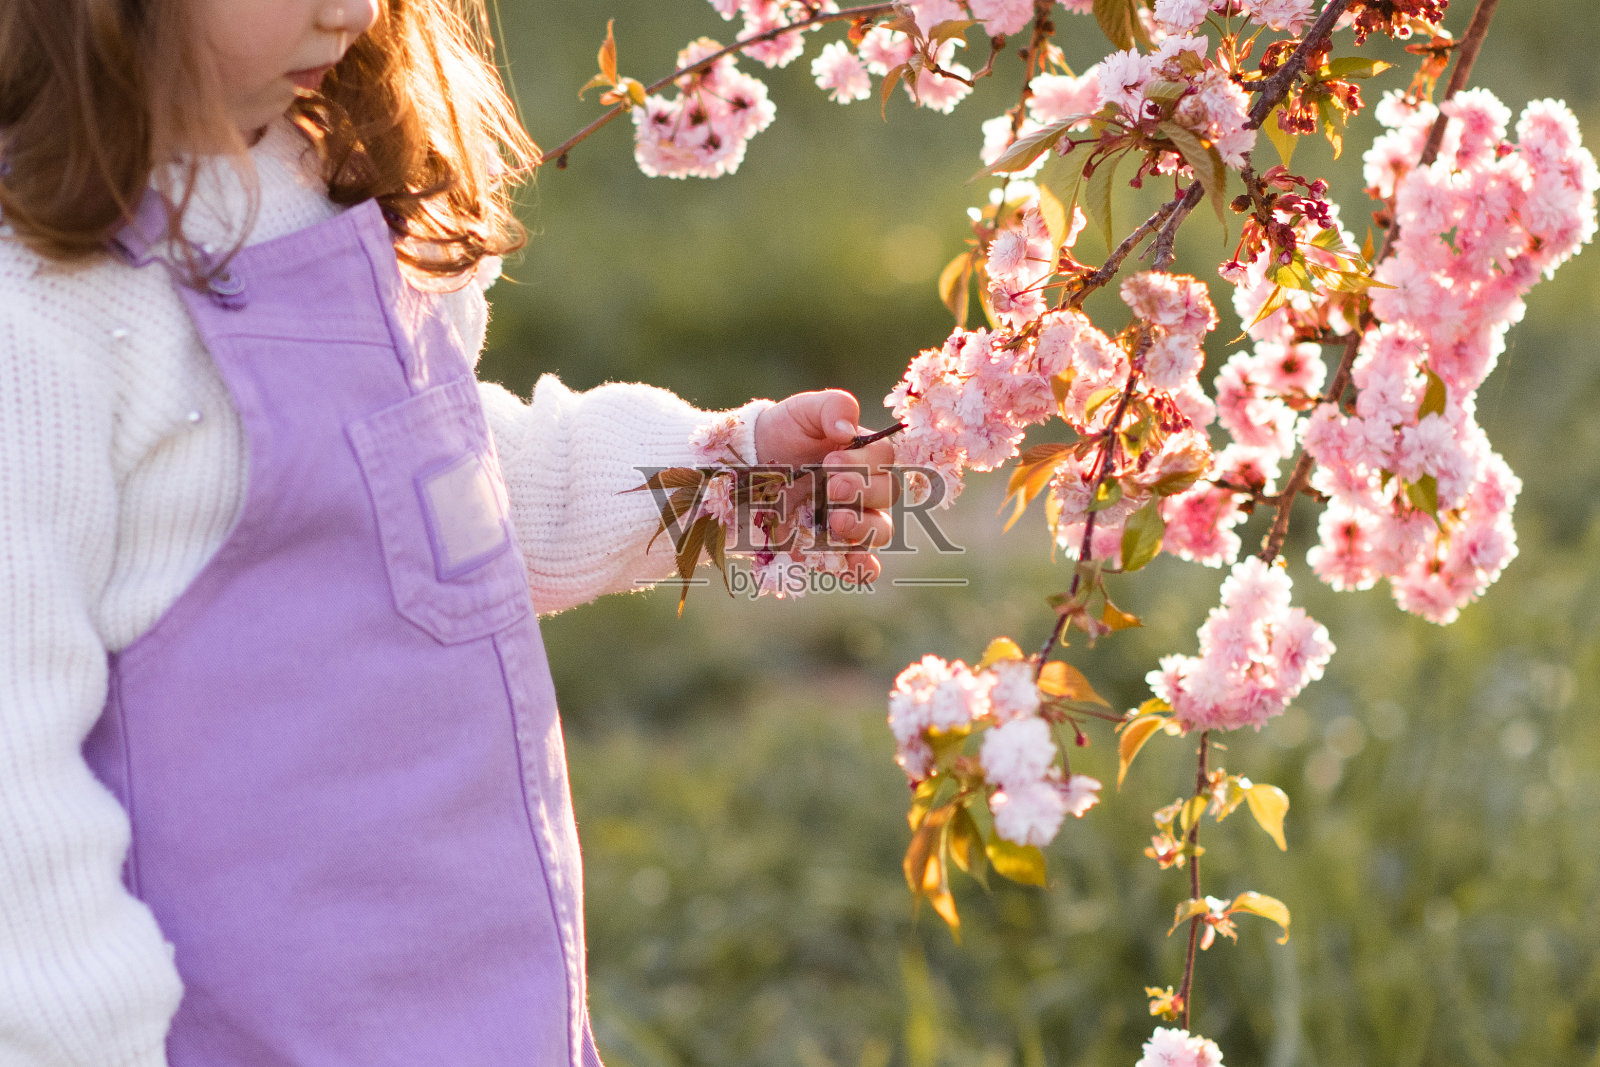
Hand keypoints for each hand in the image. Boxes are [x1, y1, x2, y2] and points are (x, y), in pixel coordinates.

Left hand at [754, 389, 896, 583]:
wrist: (746, 467)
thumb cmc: (781, 433)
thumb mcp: (802, 411)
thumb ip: (831, 407)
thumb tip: (848, 430)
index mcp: (863, 455)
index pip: (884, 458)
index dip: (864, 462)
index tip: (830, 460)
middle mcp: (864, 489)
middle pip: (887, 494)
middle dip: (863, 491)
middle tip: (832, 487)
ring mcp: (851, 520)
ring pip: (881, 530)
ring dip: (865, 529)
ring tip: (836, 522)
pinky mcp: (832, 549)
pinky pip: (862, 565)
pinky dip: (862, 568)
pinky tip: (850, 563)